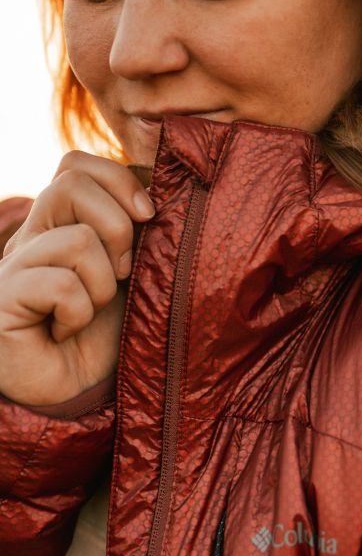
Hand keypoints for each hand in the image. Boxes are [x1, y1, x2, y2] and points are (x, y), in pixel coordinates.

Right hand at [0, 151, 154, 406]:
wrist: (78, 391)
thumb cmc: (108, 335)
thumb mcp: (133, 277)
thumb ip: (137, 235)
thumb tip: (152, 198)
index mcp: (62, 224)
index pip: (76, 164)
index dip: (118, 180)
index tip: (148, 218)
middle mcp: (32, 236)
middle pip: (71, 184)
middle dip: (118, 230)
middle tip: (120, 273)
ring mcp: (12, 265)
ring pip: (76, 240)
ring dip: (101, 285)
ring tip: (89, 311)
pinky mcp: (2, 298)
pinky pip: (61, 284)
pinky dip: (78, 313)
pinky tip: (64, 330)